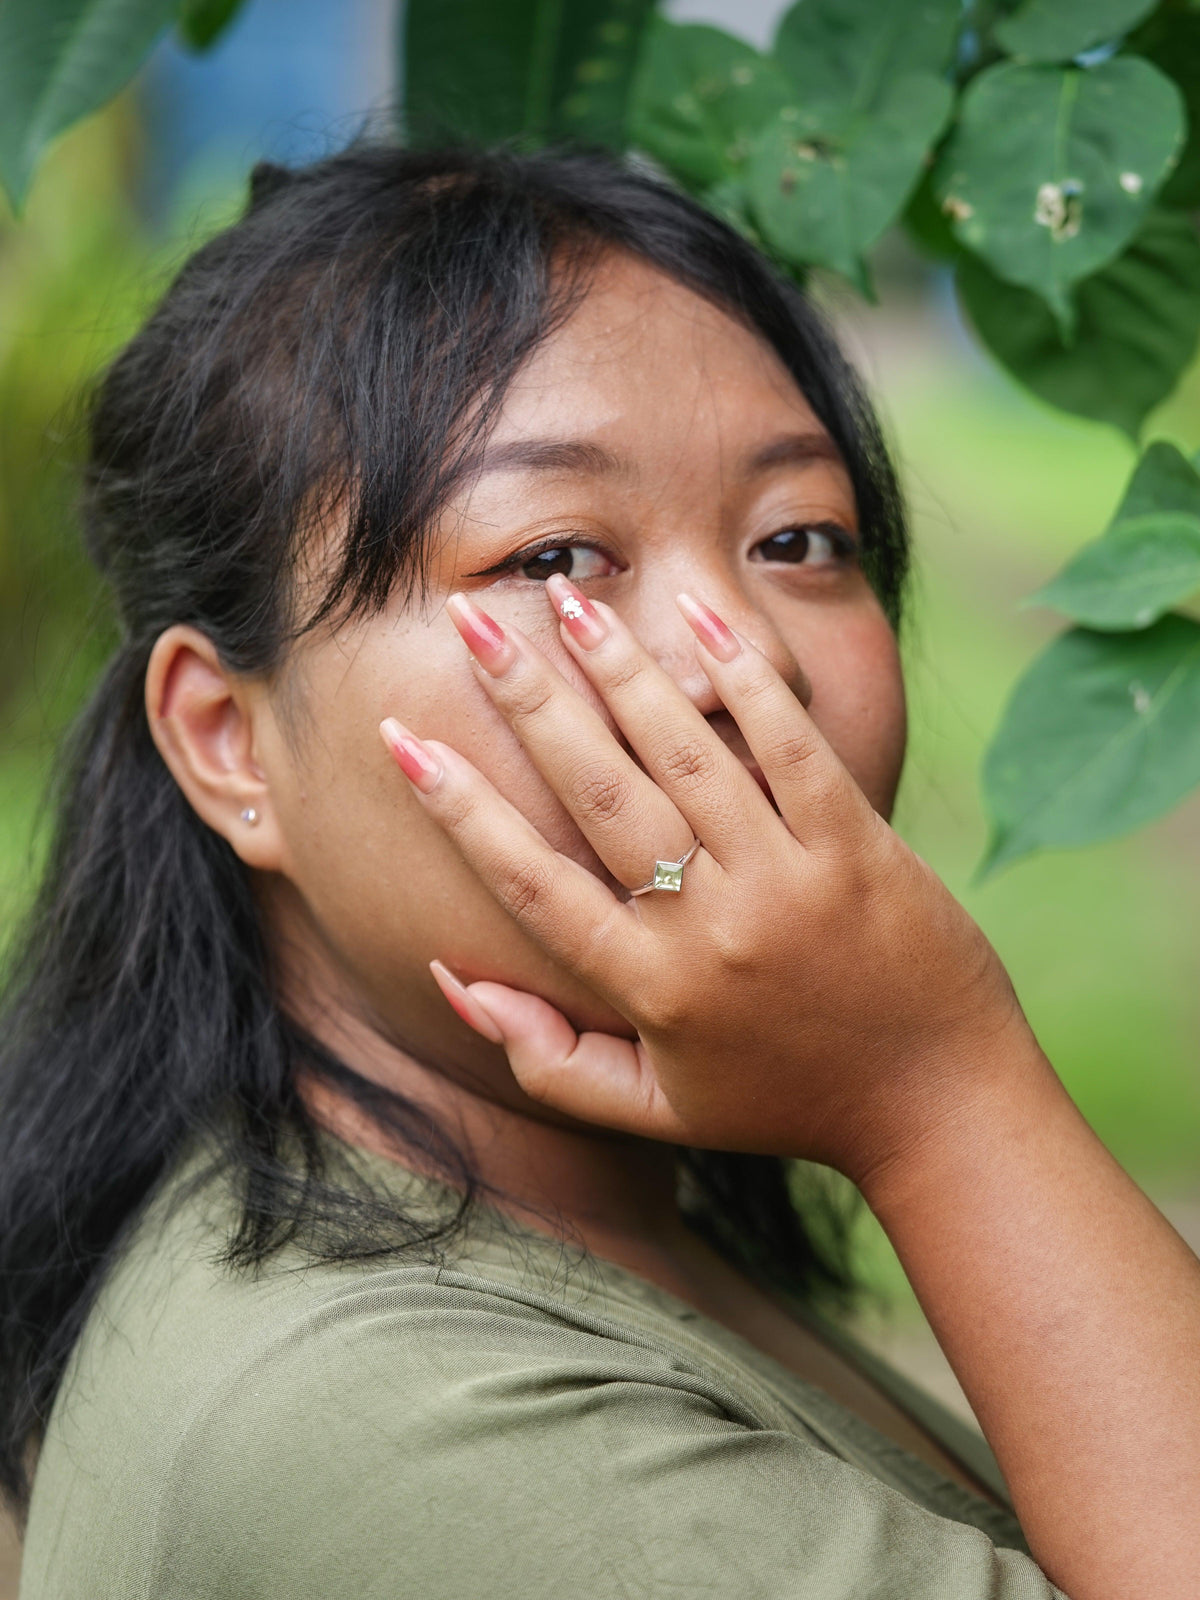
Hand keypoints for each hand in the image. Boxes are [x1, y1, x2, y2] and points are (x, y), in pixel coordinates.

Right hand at [381, 574, 1028, 1185]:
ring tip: (567, 598)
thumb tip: (452, 980)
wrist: (940, 1108)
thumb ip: (546, 1055)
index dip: (460, 810)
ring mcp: (790, 880)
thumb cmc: (783, 1103)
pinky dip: (747, 684)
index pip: (532, 883)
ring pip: (689, 754)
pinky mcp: (861, 847)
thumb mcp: (655, 1108)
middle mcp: (712, 928)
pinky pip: (793, 750)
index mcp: (652, 990)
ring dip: (621, 669)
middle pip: (601, 793)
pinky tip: (699, 620)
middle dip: (528, 699)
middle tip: (472, 622)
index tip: (403, 742)